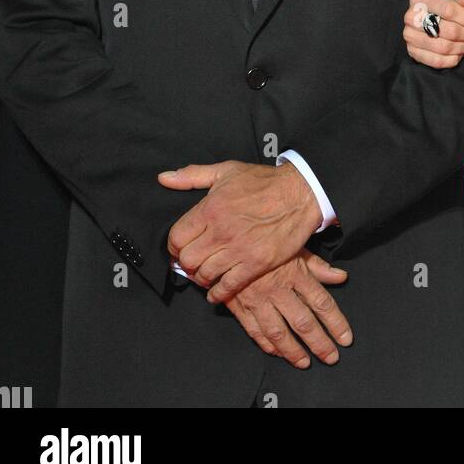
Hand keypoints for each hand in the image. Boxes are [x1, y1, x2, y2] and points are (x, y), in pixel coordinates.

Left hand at [159, 160, 322, 302]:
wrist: (299, 193)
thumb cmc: (263, 181)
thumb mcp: (226, 170)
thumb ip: (192, 175)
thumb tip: (164, 178)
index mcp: (210, 209)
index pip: (176, 238)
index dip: (174, 246)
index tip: (179, 248)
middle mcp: (221, 232)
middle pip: (187, 260)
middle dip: (186, 262)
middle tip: (193, 261)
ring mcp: (239, 250)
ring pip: (205, 275)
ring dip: (202, 276)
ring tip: (206, 273)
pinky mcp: (256, 264)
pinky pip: (228, 287)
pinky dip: (218, 293)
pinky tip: (217, 290)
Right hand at [225, 250, 352, 367]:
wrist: (229, 241)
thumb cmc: (266, 242)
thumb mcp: (295, 246)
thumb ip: (318, 266)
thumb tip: (341, 277)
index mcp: (295, 272)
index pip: (321, 303)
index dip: (336, 323)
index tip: (345, 338)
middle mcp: (278, 289)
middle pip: (303, 322)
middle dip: (319, 343)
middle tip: (331, 358)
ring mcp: (258, 300)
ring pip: (279, 332)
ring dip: (293, 351)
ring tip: (305, 363)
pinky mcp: (240, 306)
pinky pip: (255, 331)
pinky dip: (267, 345)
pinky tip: (277, 353)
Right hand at [403, 0, 463, 68]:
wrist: (425, 17)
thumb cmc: (441, 6)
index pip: (449, 10)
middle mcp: (411, 17)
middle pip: (449, 31)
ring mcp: (410, 36)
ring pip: (444, 47)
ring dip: (463, 47)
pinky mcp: (413, 52)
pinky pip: (437, 61)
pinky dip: (453, 59)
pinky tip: (460, 52)